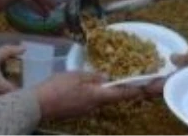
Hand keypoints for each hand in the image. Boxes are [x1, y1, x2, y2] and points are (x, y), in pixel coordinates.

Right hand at [0, 44, 22, 100]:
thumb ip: (8, 51)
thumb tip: (23, 48)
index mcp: (4, 88)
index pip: (22, 91)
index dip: (26, 85)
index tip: (27, 77)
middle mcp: (0, 97)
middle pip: (13, 94)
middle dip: (16, 85)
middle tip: (18, 75)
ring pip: (4, 96)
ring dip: (6, 88)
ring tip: (7, 77)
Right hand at [33, 72, 147, 120]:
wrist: (37, 105)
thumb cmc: (56, 87)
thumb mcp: (76, 76)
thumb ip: (93, 76)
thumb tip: (107, 77)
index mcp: (97, 96)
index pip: (123, 94)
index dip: (138, 90)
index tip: (150, 87)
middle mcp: (95, 106)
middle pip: (113, 97)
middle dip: (123, 89)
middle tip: (131, 79)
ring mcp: (86, 110)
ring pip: (102, 99)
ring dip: (108, 91)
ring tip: (111, 80)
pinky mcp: (77, 111)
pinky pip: (91, 101)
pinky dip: (96, 93)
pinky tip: (91, 85)